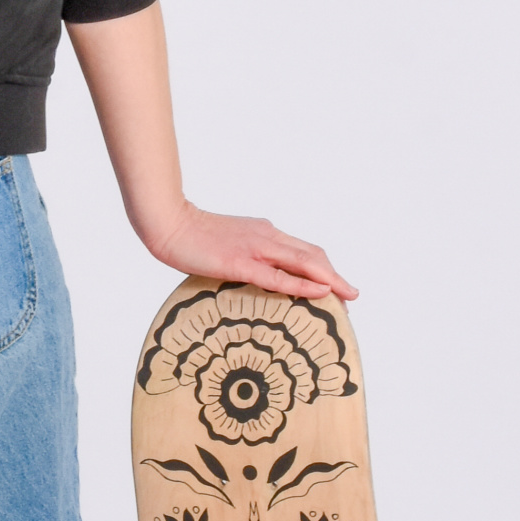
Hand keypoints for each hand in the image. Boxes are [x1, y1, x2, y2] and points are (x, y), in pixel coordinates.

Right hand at [145, 200, 356, 301]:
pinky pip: (279, 277)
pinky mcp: (241, 262)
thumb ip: (248, 256)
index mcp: (265, 232)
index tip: (338, 286)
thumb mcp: (228, 245)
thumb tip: (259, 275)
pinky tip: (321, 292)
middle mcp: (268, 236)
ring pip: (305, 263)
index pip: (305, 250)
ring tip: (348, 297)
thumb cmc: (192, 237)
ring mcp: (256, 248)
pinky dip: (304, 285)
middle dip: (335, 277)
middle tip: (351, 297)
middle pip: (313, 256)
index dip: (326, 268)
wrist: (168, 223)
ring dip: (331, 280)